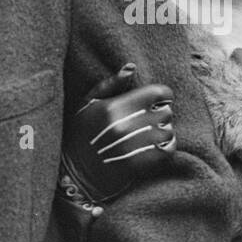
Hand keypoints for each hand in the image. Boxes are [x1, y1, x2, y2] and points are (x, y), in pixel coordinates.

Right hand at [61, 63, 175, 205]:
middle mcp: (124, 125)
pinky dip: (167, 146)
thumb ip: (110, 84)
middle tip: (149, 119)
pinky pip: (168, 149)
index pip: (157, 92)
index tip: (155, 101)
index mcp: (113, 107)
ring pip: (168, 131)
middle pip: (166, 111)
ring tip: (150, 133)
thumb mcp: (87, 105)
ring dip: (163, 131)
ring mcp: (133, 146)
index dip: (161, 95)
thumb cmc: (80, 135)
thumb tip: (131, 67)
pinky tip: (155, 146)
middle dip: (160, 113)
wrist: (73, 174)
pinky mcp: (140, 164)